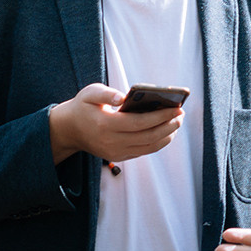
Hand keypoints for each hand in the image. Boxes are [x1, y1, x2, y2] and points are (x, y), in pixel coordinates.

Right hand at [48, 83, 182, 164]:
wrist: (69, 130)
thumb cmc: (83, 107)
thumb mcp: (89, 93)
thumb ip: (105, 93)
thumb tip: (123, 96)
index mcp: (105, 125)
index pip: (139, 123)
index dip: (160, 117)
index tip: (176, 109)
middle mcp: (111, 142)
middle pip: (147, 137)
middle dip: (168, 126)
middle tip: (180, 115)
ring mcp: (115, 152)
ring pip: (148, 147)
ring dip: (166, 136)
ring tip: (177, 123)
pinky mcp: (118, 156)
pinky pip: (143, 152)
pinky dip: (157, 143)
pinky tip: (166, 131)